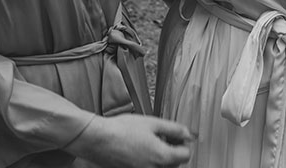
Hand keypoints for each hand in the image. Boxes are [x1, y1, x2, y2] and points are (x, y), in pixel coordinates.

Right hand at [74, 113, 193, 167]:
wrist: (98, 139)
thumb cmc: (121, 130)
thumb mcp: (153, 123)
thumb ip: (174, 129)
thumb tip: (187, 134)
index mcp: (162, 157)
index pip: (186, 155)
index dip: (183, 143)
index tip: (177, 136)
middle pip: (174, 163)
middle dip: (172, 150)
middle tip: (163, 136)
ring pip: (160, 167)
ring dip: (160, 156)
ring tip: (150, 141)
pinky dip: (148, 160)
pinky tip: (139, 148)